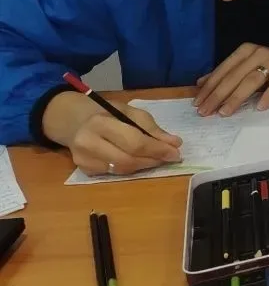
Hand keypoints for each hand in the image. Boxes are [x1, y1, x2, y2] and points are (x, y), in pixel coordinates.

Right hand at [43, 91, 182, 176]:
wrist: (75, 121)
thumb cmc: (107, 113)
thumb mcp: (130, 112)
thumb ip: (152, 128)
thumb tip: (175, 144)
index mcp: (101, 122)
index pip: (134, 141)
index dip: (158, 149)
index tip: (176, 153)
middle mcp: (88, 142)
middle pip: (127, 159)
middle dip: (153, 160)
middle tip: (170, 158)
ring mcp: (83, 158)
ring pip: (121, 170)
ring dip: (144, 166)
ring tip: (157, 159)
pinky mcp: (83, 169)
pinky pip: (113, 173)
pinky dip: (130, 169)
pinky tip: (139, 162)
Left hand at [194, 44, 268, 116]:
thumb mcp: (249, 66)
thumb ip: (228, 73)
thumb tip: (201, 83)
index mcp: (245, 50)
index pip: (222, 70)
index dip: (209, 88)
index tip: (197, 103)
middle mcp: (258, 52)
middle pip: (234, 76)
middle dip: (217, 96)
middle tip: (205, 112)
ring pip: (251, 81)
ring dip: (236, 98)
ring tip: (225, 113)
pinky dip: (267, 96)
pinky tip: (259, 108)